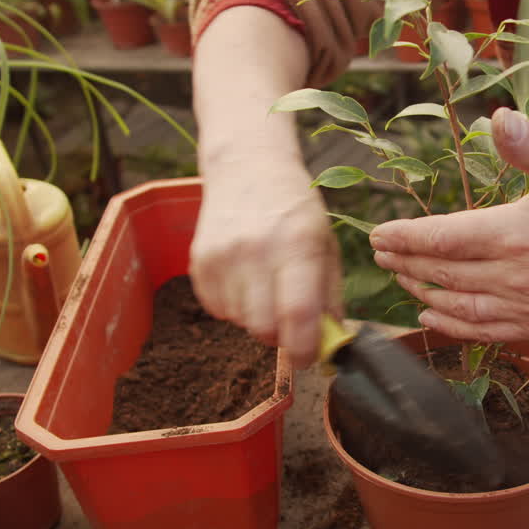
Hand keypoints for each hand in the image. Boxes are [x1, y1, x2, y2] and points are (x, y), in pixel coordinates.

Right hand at [188, 7, 339, 368]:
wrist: (248, 169)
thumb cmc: (296, 211)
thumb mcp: (326, 245)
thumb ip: (330, 297)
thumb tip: (330, 343)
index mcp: (297, 245)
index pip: (298, 313)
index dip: (303, 349)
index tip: (308, 360)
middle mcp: (256, 251)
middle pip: (263, 328)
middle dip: (279, 337)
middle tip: (289, 322)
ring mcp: (222, 256)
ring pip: (240, 322)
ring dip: (257, 318)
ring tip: (267, 288)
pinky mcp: (198, 262)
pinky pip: (217, 309)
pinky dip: (235, 306)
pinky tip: (245, 278)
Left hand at [369, 108, 528, 341]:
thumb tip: (496, 118)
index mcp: (519, 234)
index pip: (444, 239)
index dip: (405, 239)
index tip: (377, 235)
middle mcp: (519, 277)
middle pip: (445, 274)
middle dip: (407, 264)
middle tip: (381, 256)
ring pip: (462, 307)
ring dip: (426, 295)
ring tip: (404, 282)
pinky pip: (489, 332)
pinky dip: (456, 326)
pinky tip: (438, 318)